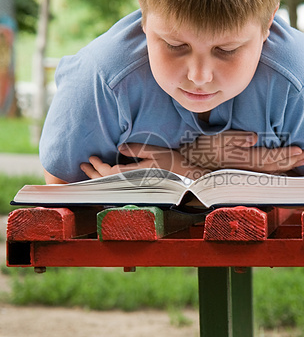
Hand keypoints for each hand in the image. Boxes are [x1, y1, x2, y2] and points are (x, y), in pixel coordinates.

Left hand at [80, 143, 205, 179]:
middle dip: (93, 173)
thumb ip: (137, 149)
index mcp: (135, 176)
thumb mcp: (155, 151)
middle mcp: (133, 184)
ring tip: (89, 172)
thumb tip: (119, 147)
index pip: (110, 173)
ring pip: (111, 186)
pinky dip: (107, 182)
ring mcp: (135, 188)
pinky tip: (103, 179)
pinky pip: (117, 187)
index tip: (91, 158)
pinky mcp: (139, 188)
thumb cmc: (172, 163)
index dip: (98, 166)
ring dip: (98, 179)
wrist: (187, 176)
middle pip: (107, 182)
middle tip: (83, 165)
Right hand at [179, 130, 303, 173]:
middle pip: (275, 167)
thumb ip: (235, 138)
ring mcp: (245, 174)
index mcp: (243, 161)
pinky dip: (277, 171)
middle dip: (293, 161)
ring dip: (288, 166)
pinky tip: (283, 169)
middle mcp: (247, 170)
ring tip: (302, 162)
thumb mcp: (216, 139)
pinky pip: (265, 174)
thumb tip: (255, 137)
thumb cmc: (201, 149)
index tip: (302, 150)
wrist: (187, 163)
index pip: (271, 158)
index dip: (287, 154)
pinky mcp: (242, 174)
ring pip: (272, 172)